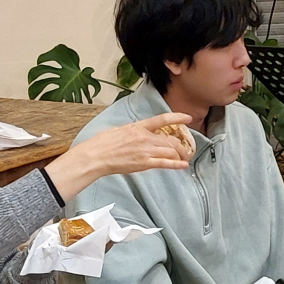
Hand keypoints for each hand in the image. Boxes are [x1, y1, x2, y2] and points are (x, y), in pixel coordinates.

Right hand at [44, 113, 192, 199]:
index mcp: (138, 127)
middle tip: (186, 150)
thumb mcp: (118, 130)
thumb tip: (134, 133)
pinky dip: (176, 164)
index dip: (177, 117)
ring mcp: (145, 150)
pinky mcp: (144, 163)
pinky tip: (183, 165)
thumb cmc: (101, 144)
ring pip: (171, 151)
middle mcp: (145, 137)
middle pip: (171, 140)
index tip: (187, 118)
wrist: (95, 156)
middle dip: (181, 146)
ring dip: (181, 155)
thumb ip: (131, 132)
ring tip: (185, 159)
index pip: (162, 119)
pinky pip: (165, 163)